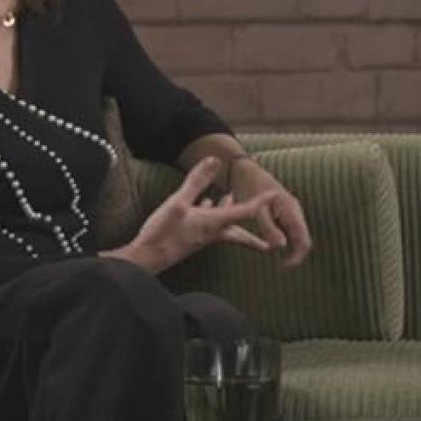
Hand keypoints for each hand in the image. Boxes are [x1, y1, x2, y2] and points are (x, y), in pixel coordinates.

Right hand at [105, 157, 279, 273]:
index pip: (245, 211)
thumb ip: (196, 181)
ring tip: (238, 206)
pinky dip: (210, 213)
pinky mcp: (190, 238)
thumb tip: (214, 160)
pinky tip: (205, 204)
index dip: (260, 202)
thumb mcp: (179, 202)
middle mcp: (212, 232)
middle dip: (256, 236)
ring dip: (232, 217)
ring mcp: (201, 237)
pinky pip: (207, 224)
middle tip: (271, 244)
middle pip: (240, 232)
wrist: (145, 259)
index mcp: (215, 222)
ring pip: (224, 227)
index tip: (275, 195)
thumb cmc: (163, 233)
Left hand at [228, 157, 312, 267]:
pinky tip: (274, 246)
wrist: (245, 171)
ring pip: (298, 235)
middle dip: (295, 255)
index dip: (297, 257)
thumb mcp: (256, 211)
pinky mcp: (286, 211)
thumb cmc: (249, 189)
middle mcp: (295, 211)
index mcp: (291, 211)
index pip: (303, 241)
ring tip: (278, 260)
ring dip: (291, 248)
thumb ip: (269, 229)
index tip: (284, 267)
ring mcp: (292, 211)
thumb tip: (281, 247)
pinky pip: (291, 229)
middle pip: (303, 239)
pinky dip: (286, 240)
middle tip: (281, 267)